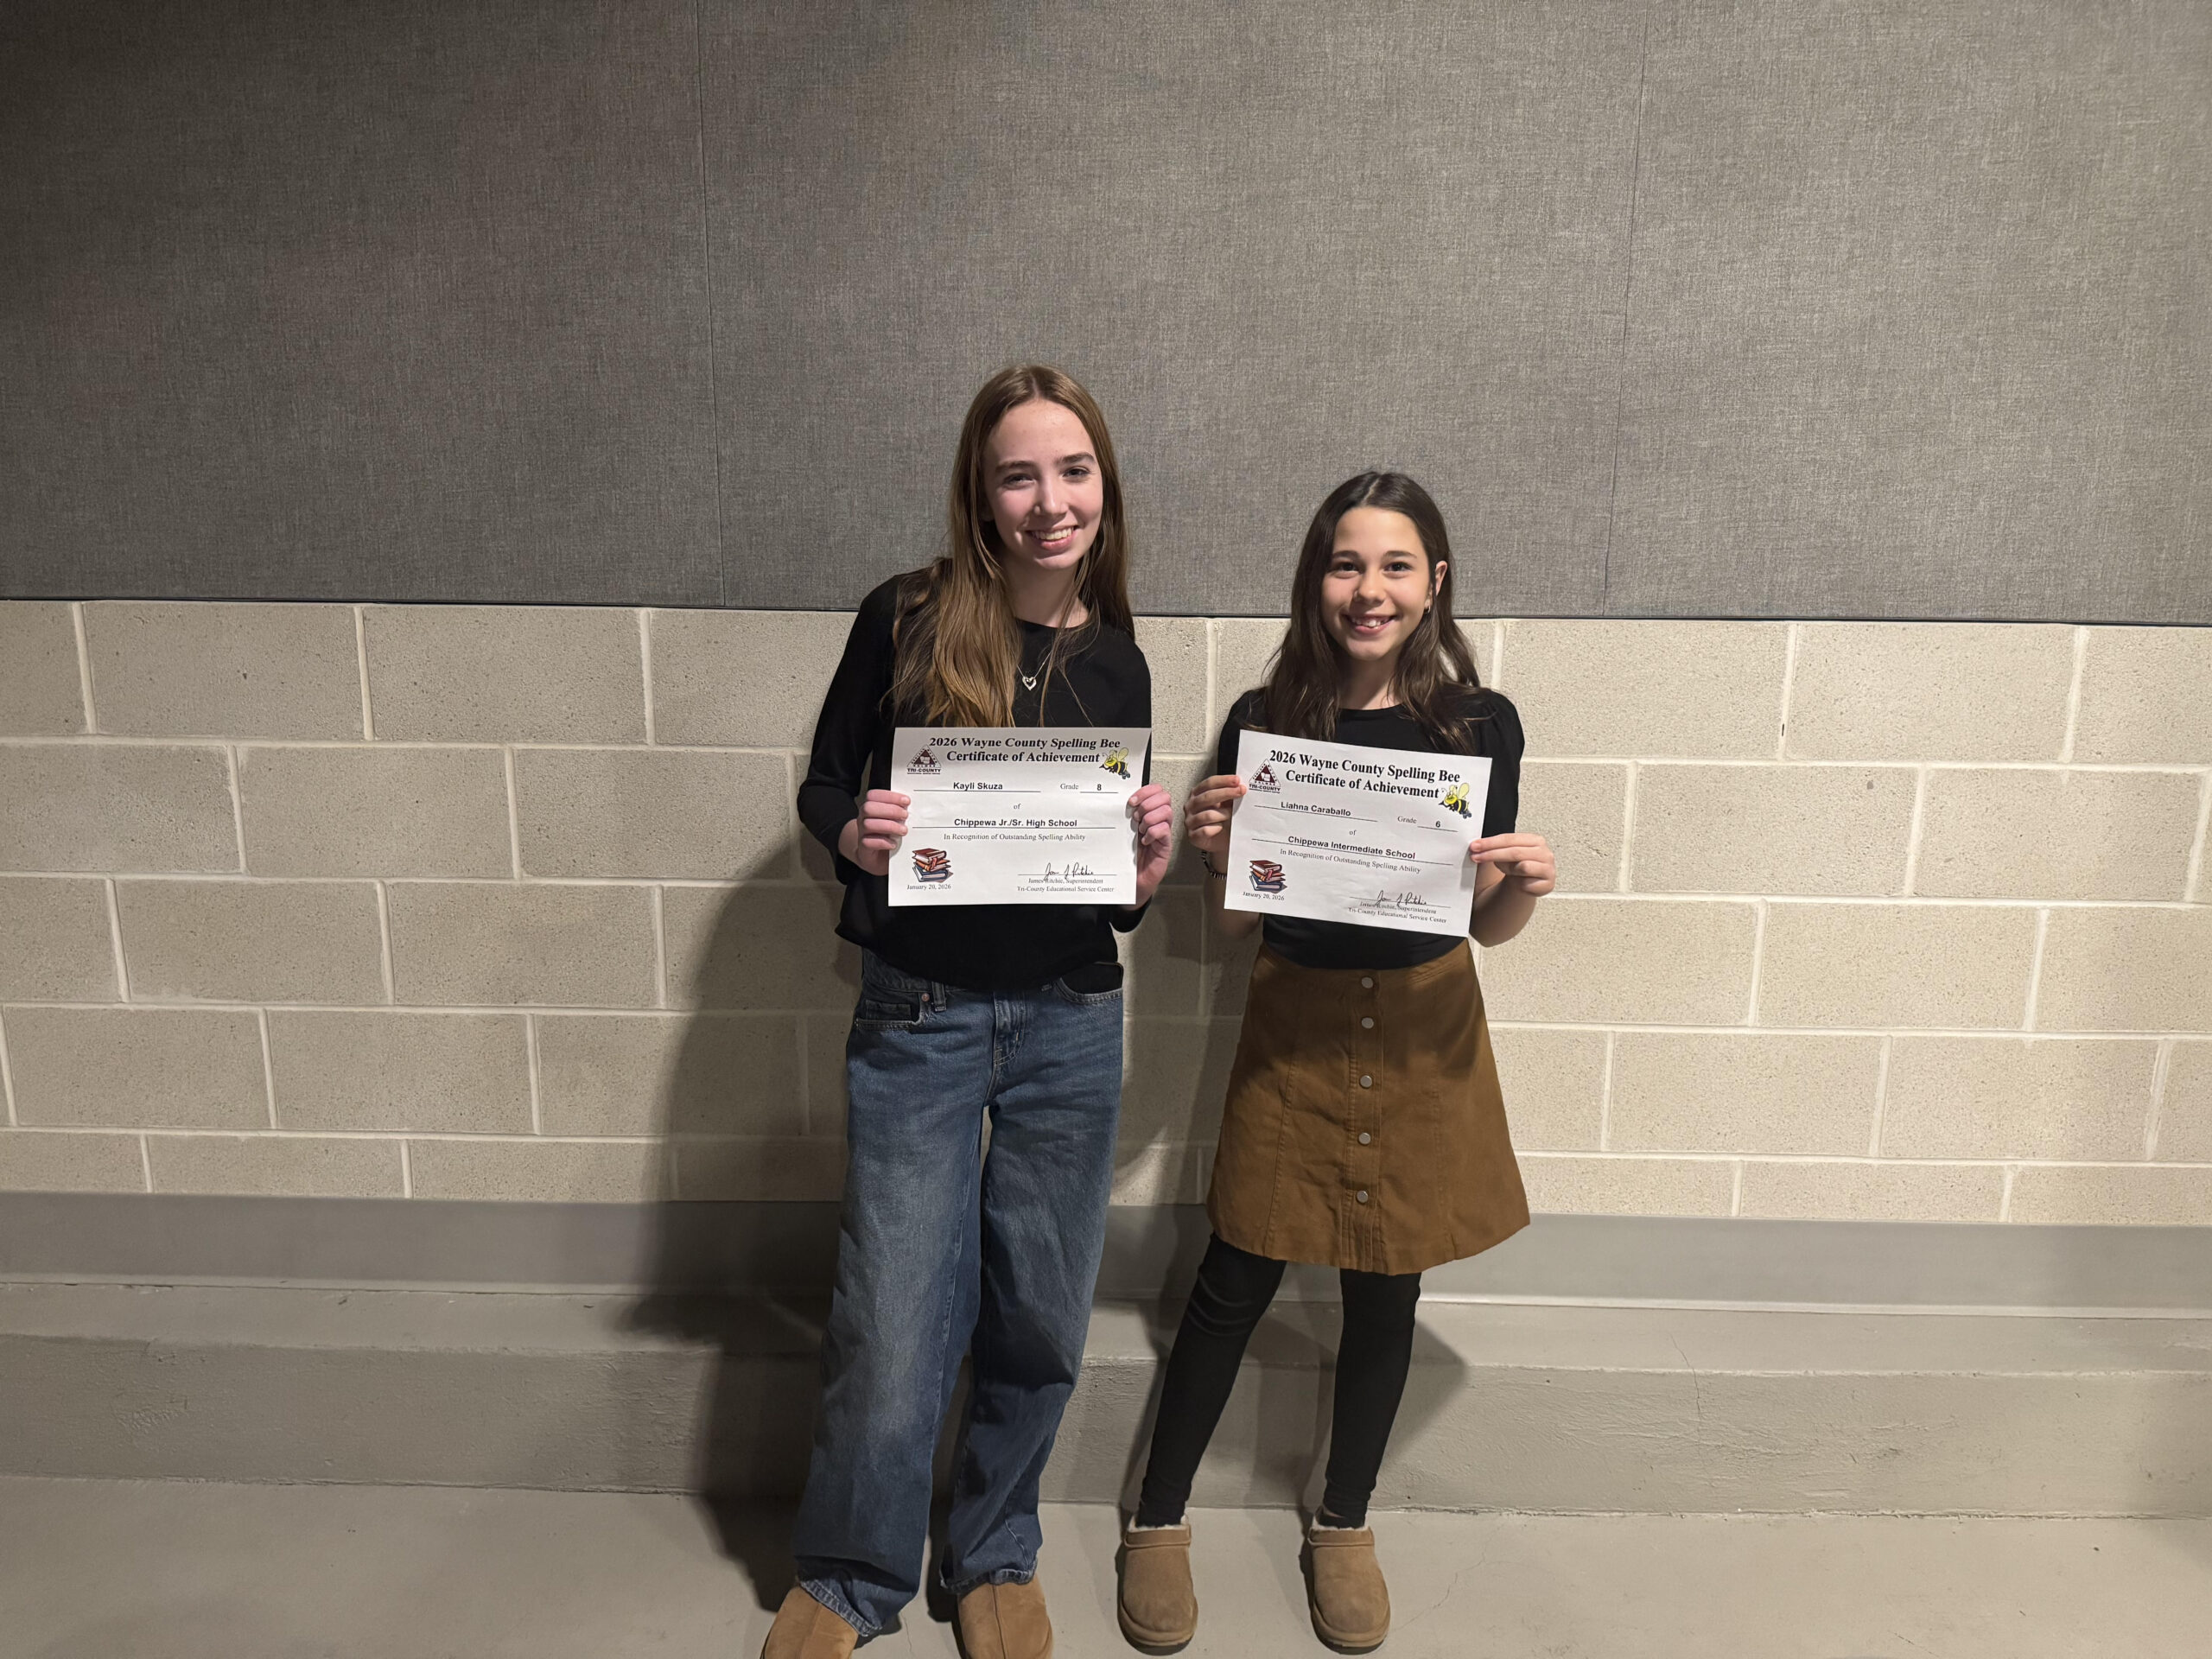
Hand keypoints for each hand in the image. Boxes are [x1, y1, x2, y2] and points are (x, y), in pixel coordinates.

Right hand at [840, 789, 909, 876]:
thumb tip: (915, 807)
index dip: (890, 796)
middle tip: (905, 816)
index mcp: (871, 808)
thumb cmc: (888, 836)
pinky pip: (868, 842)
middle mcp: (864, 819)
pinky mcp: (863, 849)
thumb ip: (900, 813)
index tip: (906, 801)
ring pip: (868, 824)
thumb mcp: (895, 821)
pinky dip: (883, 842)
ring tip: (903, 831)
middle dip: (890, 810)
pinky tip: (893, 844)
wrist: (877, 858)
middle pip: (868, 808)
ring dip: (889, 826)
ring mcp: (862, 834)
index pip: (873, 795)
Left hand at [1127, 783, 1174, 906]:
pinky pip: (1164, 830)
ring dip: (1149, 819)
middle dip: (1147, 804)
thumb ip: (1126, 816)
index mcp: (1149, 812)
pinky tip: (1145, 840)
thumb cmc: (1129, 855)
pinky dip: (1152, 833)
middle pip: (1165, 797)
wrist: (1132, 878)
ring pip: (1166, 811)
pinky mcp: (1166, 845)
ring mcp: (1164, 832)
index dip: (1145, 791)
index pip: (1156, 790)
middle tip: (1136, 818)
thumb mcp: (1125, 830)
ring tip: (1140, 830)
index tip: (1131, 801)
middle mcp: (1159, 820)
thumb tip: (1123, 802)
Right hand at [1184, 773, 1245, 858]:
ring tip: (1231, 815)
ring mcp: (1190, 821)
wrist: (1221, 841)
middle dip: (1226, 793)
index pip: (1208, 783)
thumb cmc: (1222, 821)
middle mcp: (1191, 806)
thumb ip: (1230, 795)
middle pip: (1207, 796)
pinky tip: (1221, 828)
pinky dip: (1216, 829)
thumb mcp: (1226, 805)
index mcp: (1197, 794)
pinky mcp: (1193, 836)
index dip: (1223, 781)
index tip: (1237, 780)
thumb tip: (1240, 787)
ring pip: (1207, 815)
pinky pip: (1205, 831)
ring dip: (1223, 814)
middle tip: (1240, 791)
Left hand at [1470, 832, 1555, 896]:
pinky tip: (1518, 882)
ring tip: (1507, 871)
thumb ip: (1496, 848)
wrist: (1528, 882)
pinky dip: (1519, 884)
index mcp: (1535, 840)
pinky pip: (1527, 883)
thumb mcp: (1506, 854)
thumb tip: (1478, 847)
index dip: (1490, 843)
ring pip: (1523, 867)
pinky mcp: (1548, 884)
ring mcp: (1548, 868)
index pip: (1509, 839)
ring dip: (1509, 870)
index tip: (1475, 846)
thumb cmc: (1517, 865)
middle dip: (1493, 854)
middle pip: (1515, 852)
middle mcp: (1544, 852)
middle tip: (1476, 857)